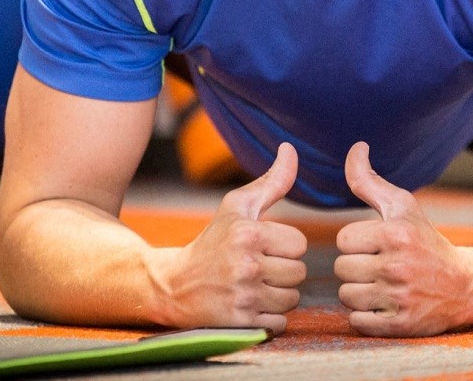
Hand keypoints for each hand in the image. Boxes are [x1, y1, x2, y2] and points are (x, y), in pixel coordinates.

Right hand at [165, 142, 306, 332]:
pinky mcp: (240, 323)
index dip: (285, 246)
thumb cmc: (213, 241)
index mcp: (249, 233)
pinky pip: (279, 324)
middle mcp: (246, 264)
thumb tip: (290, 148)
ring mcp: (243, 296)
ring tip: (254, 285)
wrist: (173, 285)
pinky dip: (269, 318)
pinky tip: (250, 305)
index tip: (264, 247)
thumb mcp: (237, 207)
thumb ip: (272, 181)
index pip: (300, 244)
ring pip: (292, 299)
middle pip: (299, 273)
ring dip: (278, 295)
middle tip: (258, 267)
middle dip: (283, 271)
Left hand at [335, 142, 472, 335]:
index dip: (356, 242)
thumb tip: (356, 147)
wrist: (467, 285)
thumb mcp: (403, 206)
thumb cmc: (427, 240)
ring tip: (380, 285)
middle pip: (342, 268)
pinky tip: (384, 305)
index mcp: (396, 234)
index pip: (343, 240)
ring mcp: (400, 298)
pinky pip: (358, 322)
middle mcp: (398, 266)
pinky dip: (365, 316)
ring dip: (358, 292)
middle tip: (379, 266)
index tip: (375, 244)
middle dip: (356, 267)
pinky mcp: (401, 326)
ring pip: (346, 296)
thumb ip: (369, 180)